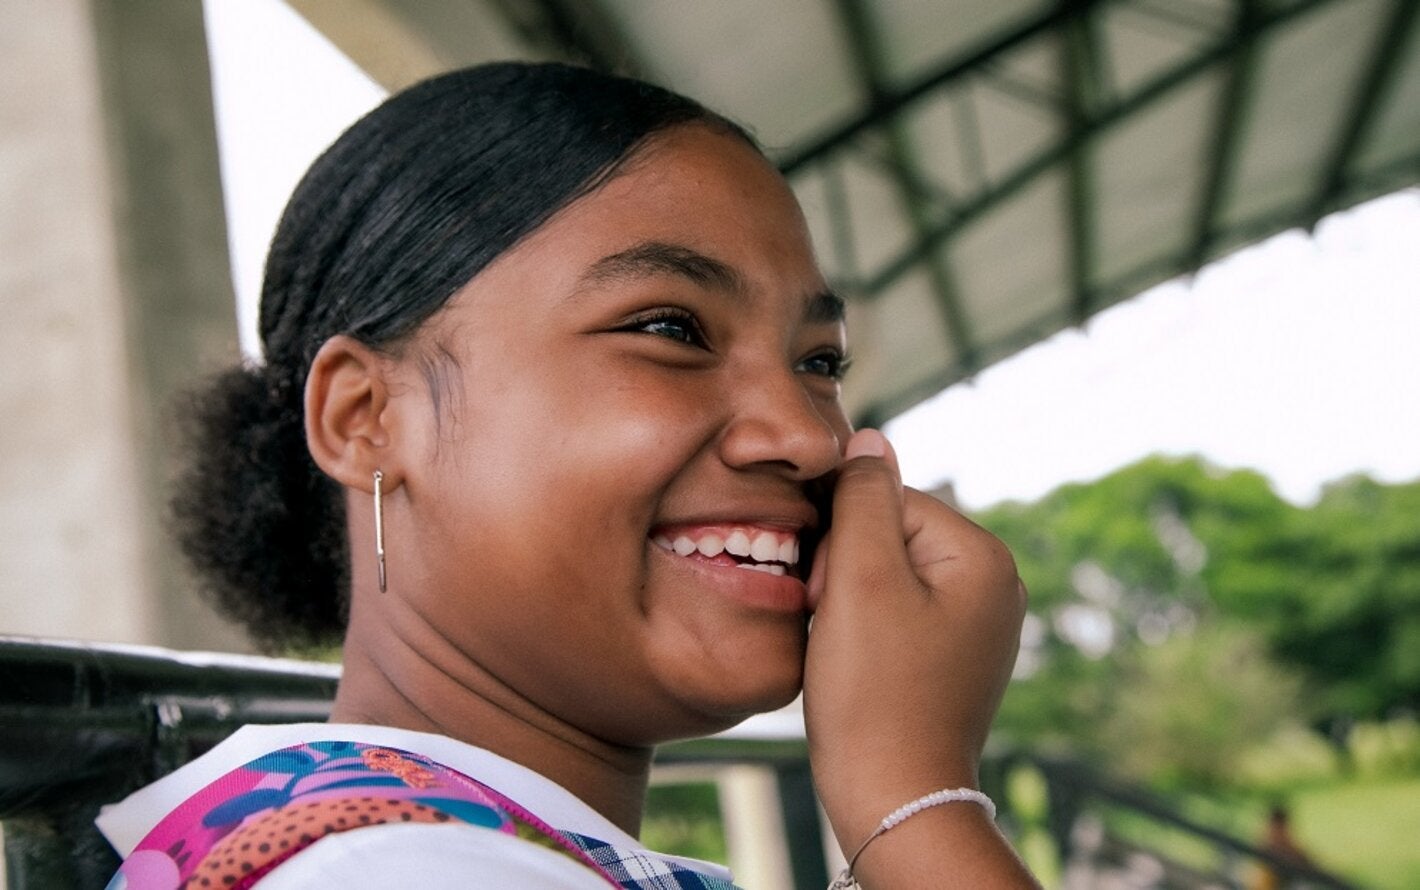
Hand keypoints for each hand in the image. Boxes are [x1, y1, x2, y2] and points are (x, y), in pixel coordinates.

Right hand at [803, 429, 1026, 853]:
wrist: (892, 796)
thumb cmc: (874, 693)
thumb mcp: (859, 579)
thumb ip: (861, 498)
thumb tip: (869, 439)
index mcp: (985, 557)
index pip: (890, 499)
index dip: (840, 536)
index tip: (825, 589)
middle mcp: (996, 585)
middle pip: (891, 535)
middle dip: (845, 568)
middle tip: (833, 622)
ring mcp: (978, 624)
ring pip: (887, 574)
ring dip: (848, 598)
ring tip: (845, 647)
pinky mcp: (954, 656)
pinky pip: (896, 612)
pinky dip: (864, 627)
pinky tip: (857, 663)